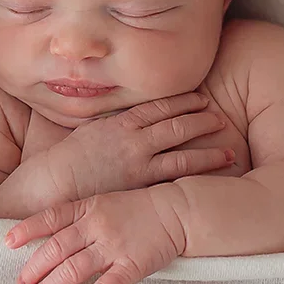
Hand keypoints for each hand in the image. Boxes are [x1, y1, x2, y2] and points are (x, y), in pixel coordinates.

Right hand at [2, 93, 233, 209]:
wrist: (53, 182)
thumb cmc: (66, 159)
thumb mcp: (89, 131)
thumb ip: (112, 124)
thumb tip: (126, 120)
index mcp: (121, 122)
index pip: (159, 107)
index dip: (184, 101)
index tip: (201, 97)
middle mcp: (134, 139)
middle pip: (176, 125)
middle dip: (202, 119)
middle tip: (221, 117)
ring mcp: (138, 163)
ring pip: (182, 153)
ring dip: (208, 151)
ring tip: (229, 151)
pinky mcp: (140, 186)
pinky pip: (173, 179)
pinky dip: (194, 176)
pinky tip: (210, 177)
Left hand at [5, 186, 185, 283]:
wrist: (177, 211)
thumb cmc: (140, 209)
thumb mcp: (105, 203)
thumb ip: (80, 217)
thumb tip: (53, 236)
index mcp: (89, 207)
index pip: (51, 218)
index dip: (27, 230)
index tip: (7, 242)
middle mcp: (96, 225)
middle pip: (56, 248)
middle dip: (34, 268)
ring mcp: (113, 246)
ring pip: (74, 269)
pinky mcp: (131, 265)